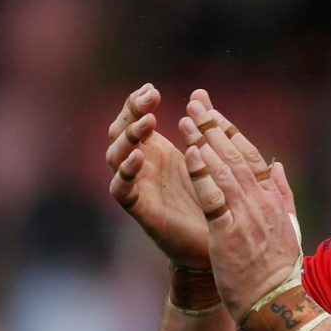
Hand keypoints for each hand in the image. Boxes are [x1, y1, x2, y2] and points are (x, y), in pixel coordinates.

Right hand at [106, 83, 209, 268]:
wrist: (216, 241)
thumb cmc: (210, 198)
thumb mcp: (207, 156)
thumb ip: (201, 125)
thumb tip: (200, 91)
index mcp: (155, 149)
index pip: (134, 118)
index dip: (137, 102)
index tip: (152, 89)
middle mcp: (141, 164)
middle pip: (119, 132)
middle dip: (131, 114)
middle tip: (150, 101)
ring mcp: (137, 185)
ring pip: (114, 156)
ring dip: (128, 138)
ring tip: (147, 124)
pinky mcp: (139, 208)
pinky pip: (120, 188)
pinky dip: (124, 172)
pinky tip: (137, 157)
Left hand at [178, 92, 299, 317]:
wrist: (277, 303)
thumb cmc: (278, 270)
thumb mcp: (288, 226)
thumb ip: (282, 194)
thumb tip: (277, 167)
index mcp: (271, 199)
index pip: (251, 157)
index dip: (230, 133)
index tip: (214, 114)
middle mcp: (260, 201)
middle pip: (234, 156)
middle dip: (212, 127)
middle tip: (195, 103)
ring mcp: (246, 216)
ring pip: (223, 170)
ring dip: (203, 142)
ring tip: (186, 120)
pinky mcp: (228, 232)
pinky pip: (213, 198)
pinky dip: (202, 174)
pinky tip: (190, 155)